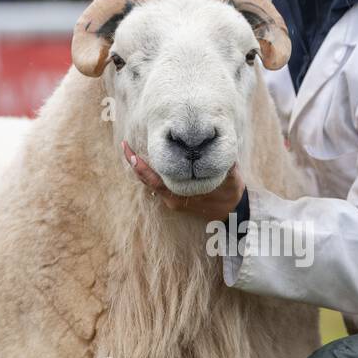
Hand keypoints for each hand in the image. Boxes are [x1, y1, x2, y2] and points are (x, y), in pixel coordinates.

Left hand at [121, 140, 245, 217]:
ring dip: (142, 168)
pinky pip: (159, 185)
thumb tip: (220, 148)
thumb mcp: (232, 177)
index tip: (128, 150)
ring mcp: (173, 201)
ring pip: (152, 183)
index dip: (139, 166)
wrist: (233, 212)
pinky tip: (152, 160)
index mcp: (182, 194)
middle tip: (125, 145)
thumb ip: (225, 164)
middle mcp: (174, 199)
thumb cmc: (230, 193)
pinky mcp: (175, 200)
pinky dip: (153, 173)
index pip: (153, 179)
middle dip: (135, 163)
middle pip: (147, 181)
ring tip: (133, 150)